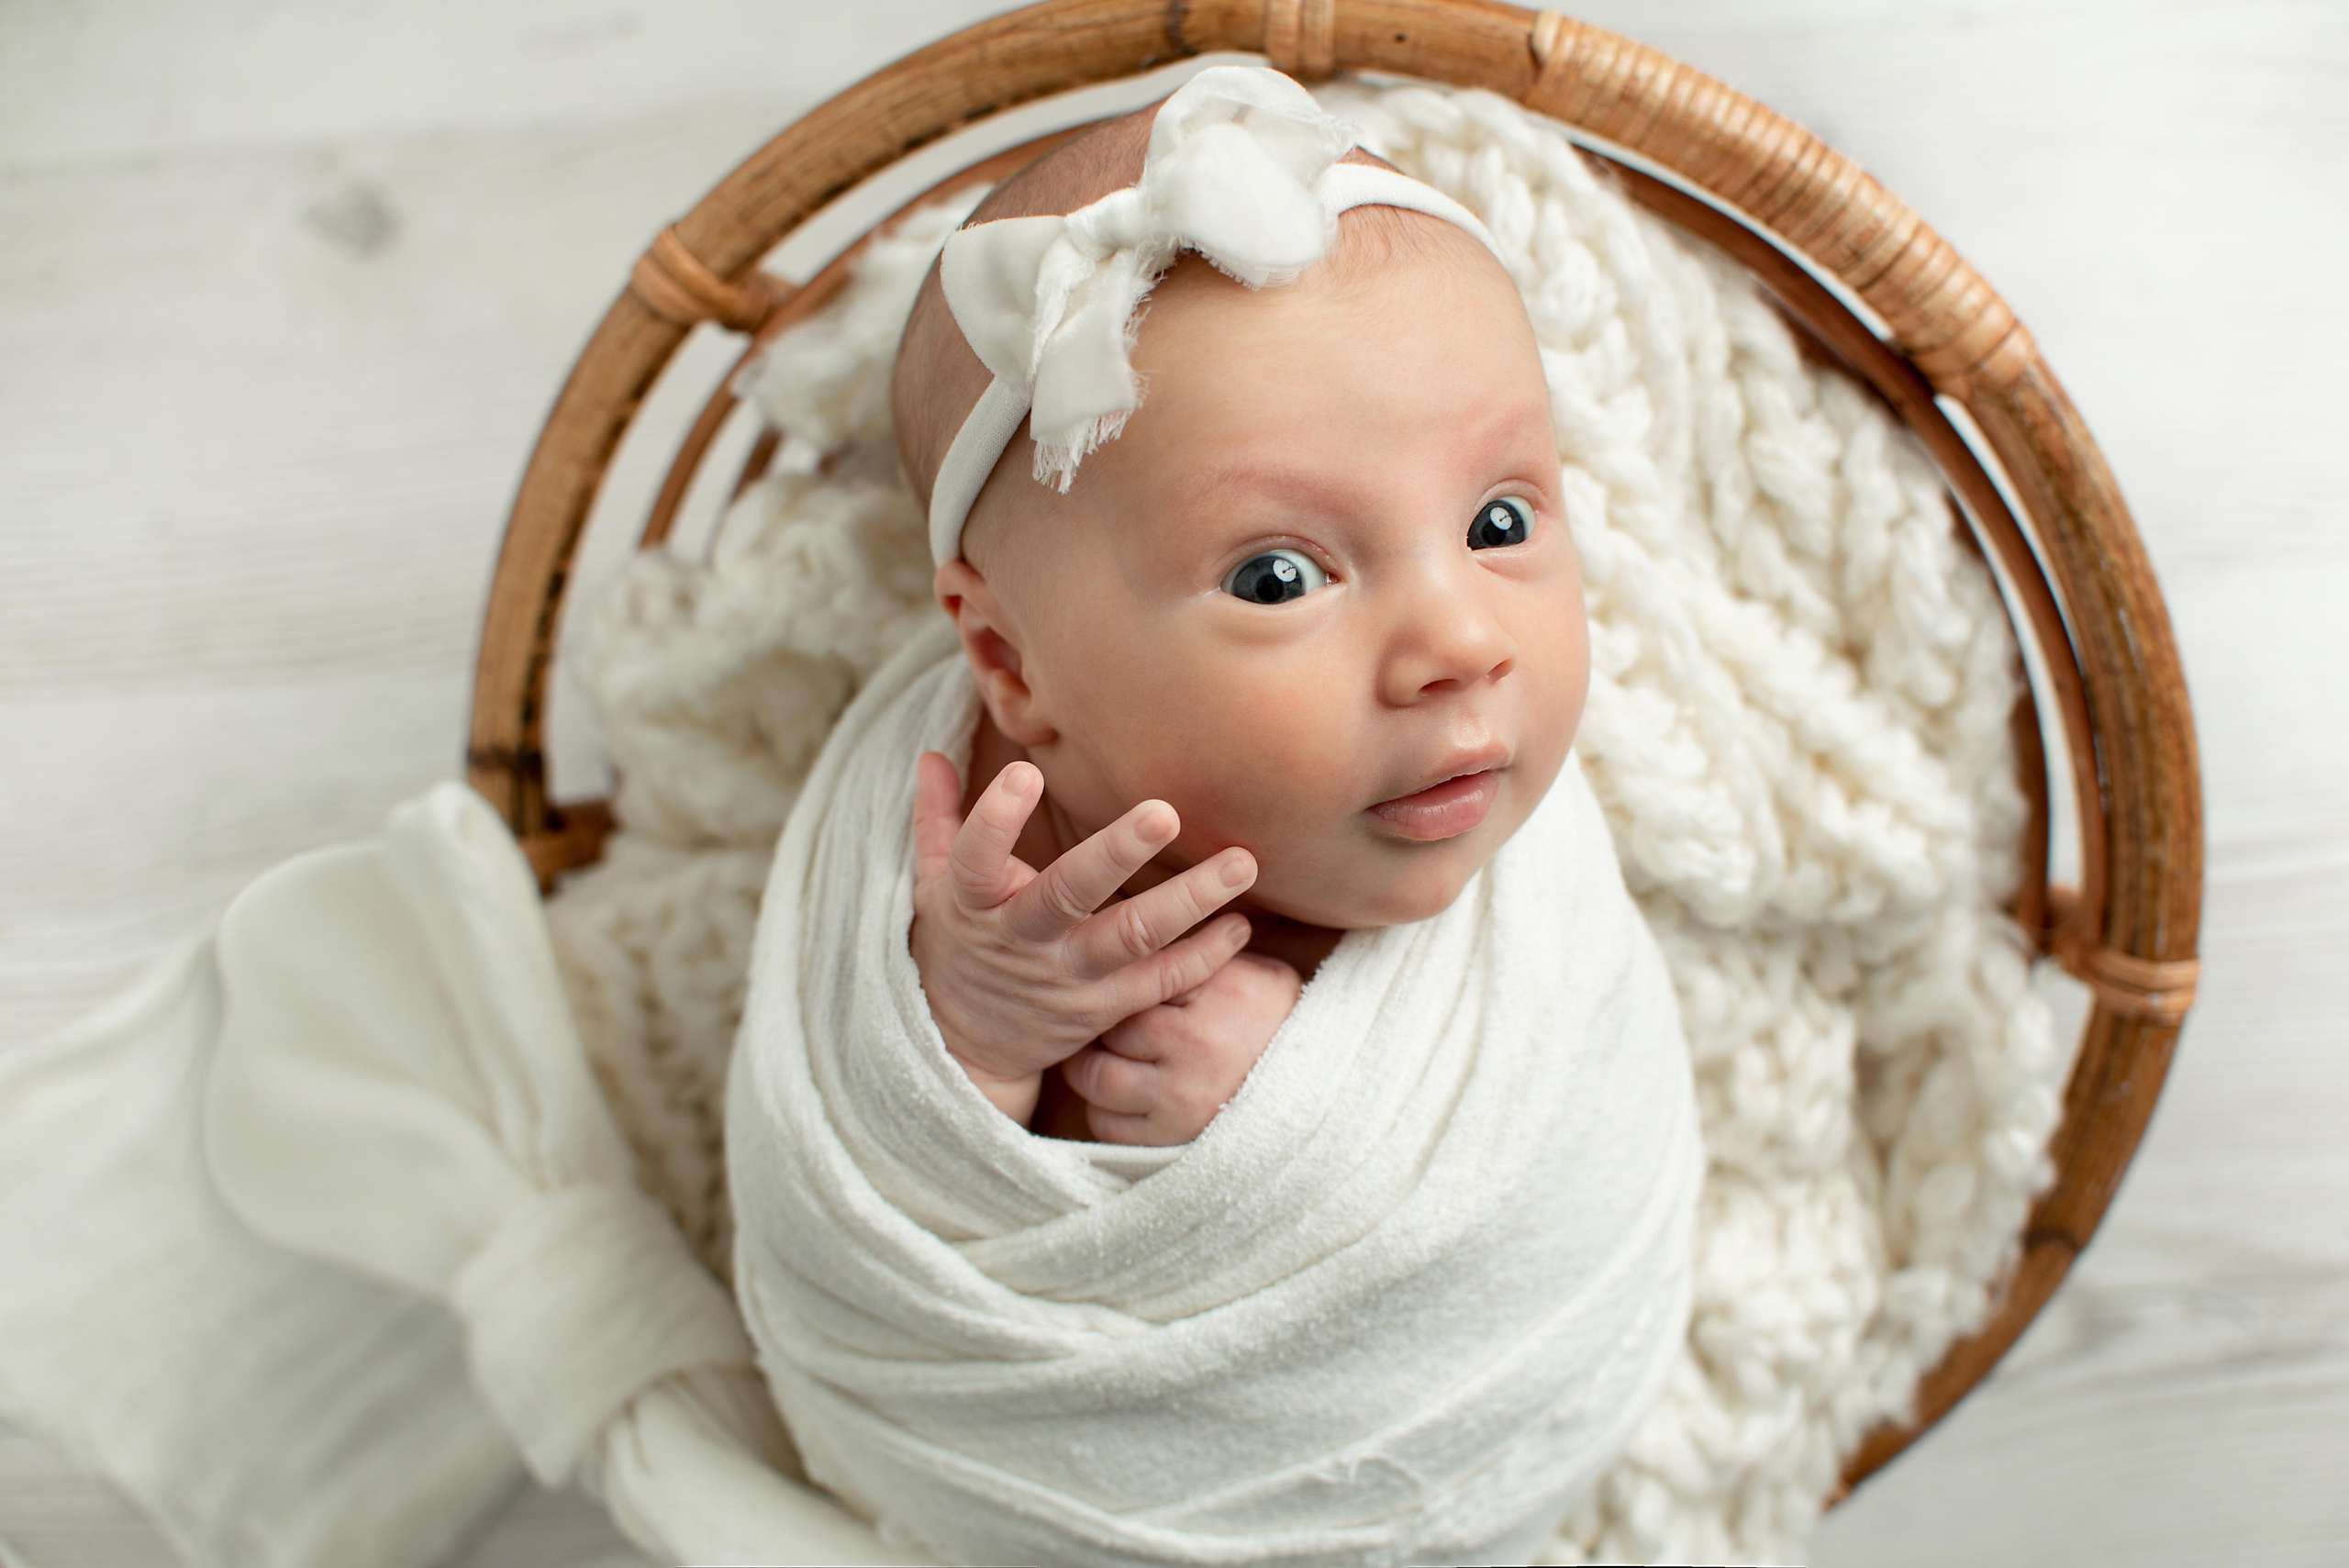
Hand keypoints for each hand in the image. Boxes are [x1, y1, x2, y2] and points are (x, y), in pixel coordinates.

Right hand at [908, 751, 1259, 1124]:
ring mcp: (1069, 978)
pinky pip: (1161, 984)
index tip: (1024, 772)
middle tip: (1165, 812)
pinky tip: (1240, 924)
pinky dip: (1204, 957)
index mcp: (975, 902)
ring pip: (1132, 938)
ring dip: (1191, 900)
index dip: (996, 819)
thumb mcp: (933, 885)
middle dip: (1117, 853)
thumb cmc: (960, 944)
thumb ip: (937, 818)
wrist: (968, 1045)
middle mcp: (1024, 939)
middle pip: (1069, 895)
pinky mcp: (1105, 1010)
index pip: (976, 859)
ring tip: (1242, 862)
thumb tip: (930, 754)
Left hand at [1061, 952, 1303, 1144]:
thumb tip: (1152, 913)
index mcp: (1222, 992)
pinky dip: (1103, 1110)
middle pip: (1111, 1023)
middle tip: (1098, 1020)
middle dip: (1099, 1022)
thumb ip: (1207, 952)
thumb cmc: (1276, 1025)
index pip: (1143, 971)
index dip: (1119, 975)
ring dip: (1091, 1068)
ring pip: (1097, 1076)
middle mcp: (1198, 1043)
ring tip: (1102, 1057)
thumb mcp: (1257, 974)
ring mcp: (1183, 1096)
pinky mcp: (1171, 1138)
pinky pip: (1107, 1124)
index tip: (1110, 978)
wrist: (1319, 1096)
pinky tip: (1119, 1097)